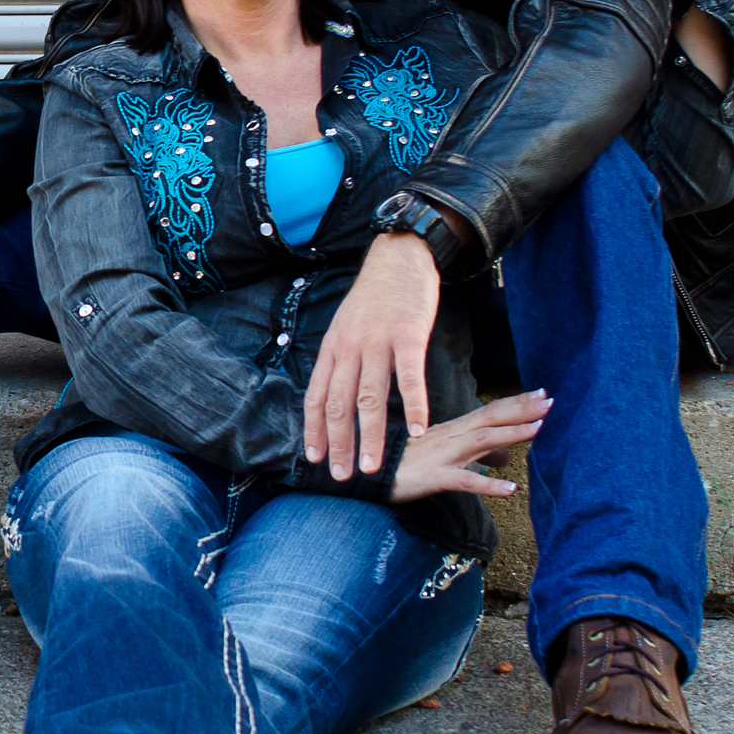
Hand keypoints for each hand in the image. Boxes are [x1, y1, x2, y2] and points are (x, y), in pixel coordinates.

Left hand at [304, 231, 441, 478]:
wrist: (398, 256)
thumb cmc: (373, 298)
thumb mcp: (345, 327)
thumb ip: (341, 360)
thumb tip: (335, 397)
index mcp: (331, 348)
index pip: (316, 397)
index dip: (314, 431)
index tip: (314, 460)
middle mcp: (349, 347)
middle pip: (339, 404)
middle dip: (339, 444)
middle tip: (342, 476)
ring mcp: (378, 342)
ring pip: (370, 398)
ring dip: (371, 436)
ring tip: (374, 466)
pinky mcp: (408, 335)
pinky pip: (410, 378)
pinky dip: (414, 406)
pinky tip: (419, 431)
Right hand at [390, 390, 550, 502]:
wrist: (370, 474)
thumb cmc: (410, 464)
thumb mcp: (450, 456)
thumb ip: (481, 455)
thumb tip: (508, 457)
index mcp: (456, 429)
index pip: (491, 410)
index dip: (518, 402)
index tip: (544, 393)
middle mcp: (453, 436)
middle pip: (491, 417)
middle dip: (522, 409)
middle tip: (551, 400)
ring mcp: (445, 454)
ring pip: (482, 439)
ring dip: (512, 433)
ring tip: (540, 429)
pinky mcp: (436, 477)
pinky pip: (465, 480)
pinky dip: (489, 484)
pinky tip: (511, 489)